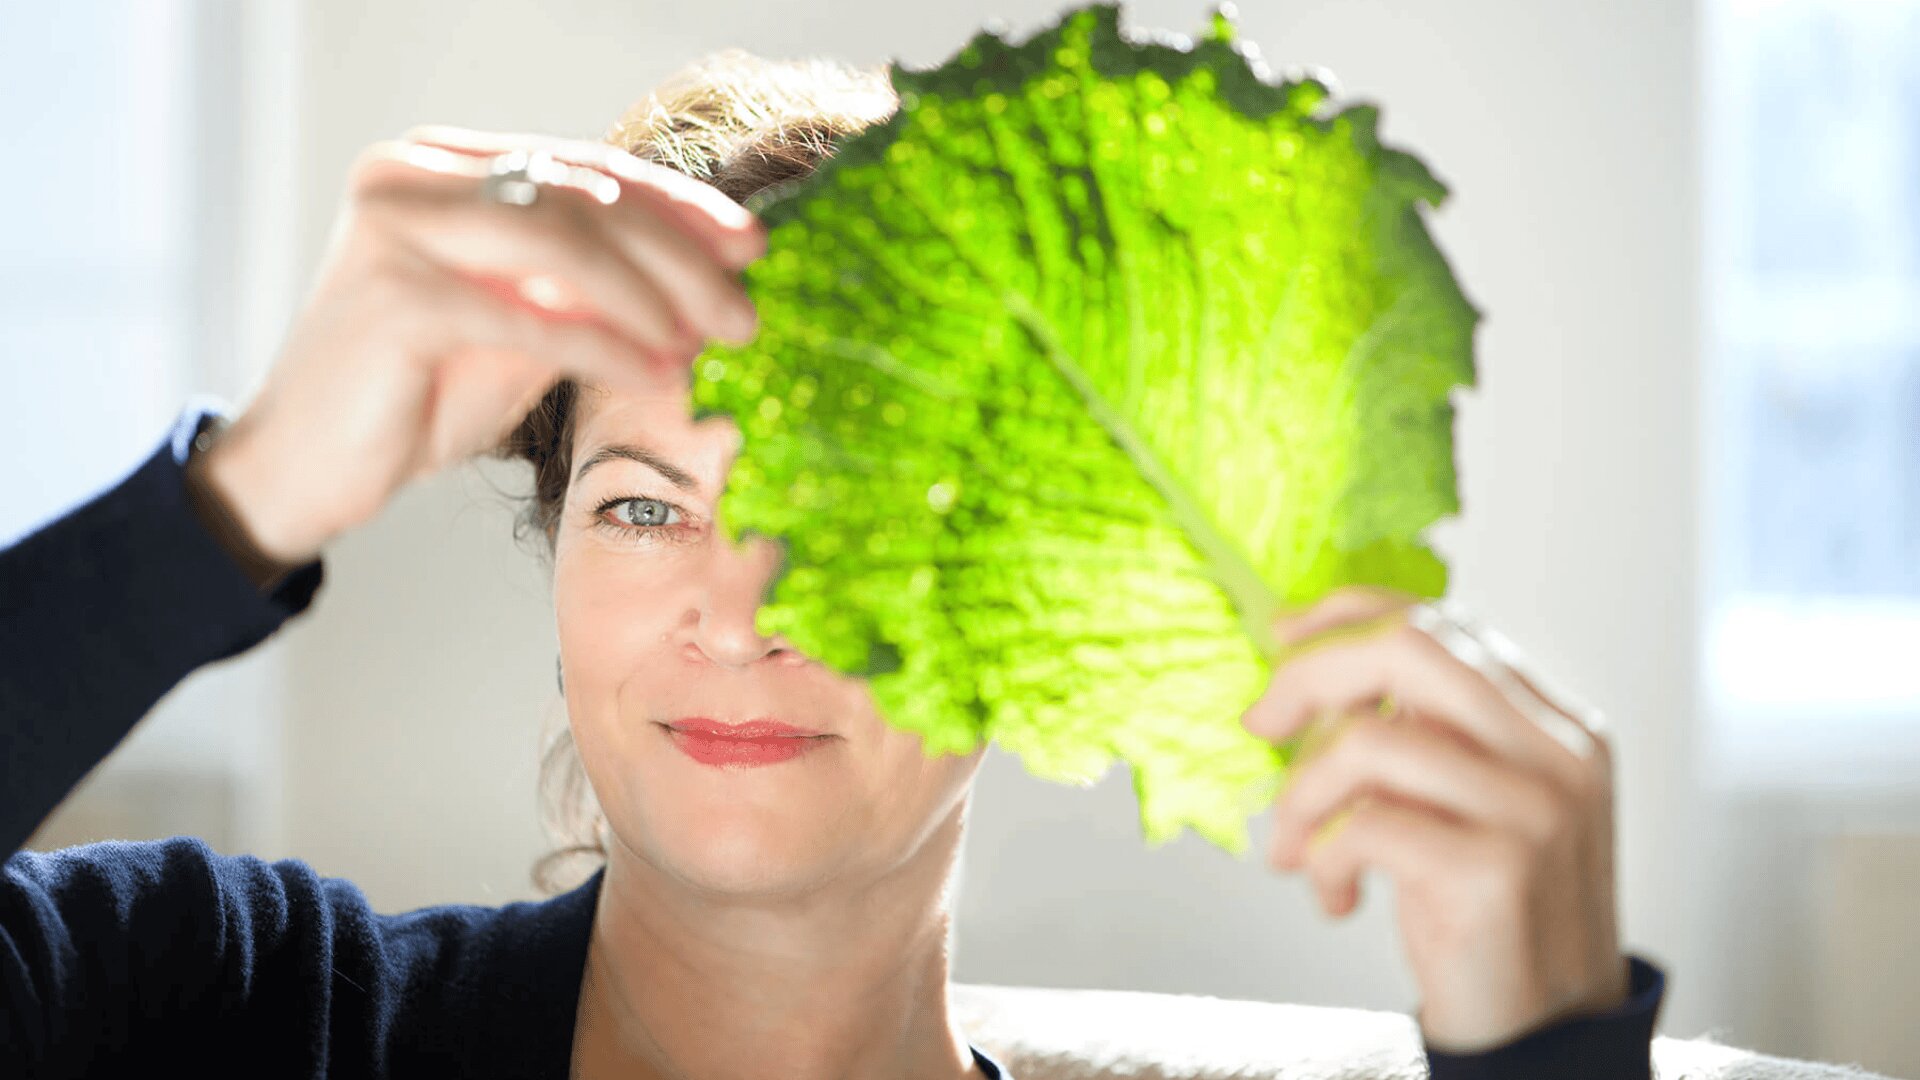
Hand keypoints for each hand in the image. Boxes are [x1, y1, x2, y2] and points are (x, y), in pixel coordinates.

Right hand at [203, 126, 766, 564]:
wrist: (307, 468)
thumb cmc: (419, 393)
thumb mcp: (525, 323)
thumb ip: (595, 287)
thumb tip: (713, 274)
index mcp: (446, 163)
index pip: (585, 169)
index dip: (678, 206)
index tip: (752, 247)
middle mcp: (413, 175)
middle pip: (582, 196)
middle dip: (680, 253)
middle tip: (746, 308)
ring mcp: (397, 228)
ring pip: (560, 239)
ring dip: (652, 294)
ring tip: (710, 341)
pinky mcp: (394, 297)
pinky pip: (528, 315)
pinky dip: (604, 344)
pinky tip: (658, 372)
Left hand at [1240, 587, 1629, 1051]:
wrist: (1548, 1034)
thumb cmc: (1489, 915)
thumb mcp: (1469, 804)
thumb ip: (1422, 734)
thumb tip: (1303, 672)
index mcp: (1555, 721)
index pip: (1439, 620)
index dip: (1345, 616)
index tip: (1282, 642)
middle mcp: (1557, 752)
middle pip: (1406, 646)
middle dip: (1308, 674)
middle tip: (1261, 724)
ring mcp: (1533, 811)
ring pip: (1365, 740)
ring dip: (1299, 797)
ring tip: (1294, 847)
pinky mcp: (1495, 872)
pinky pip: (1362, 825)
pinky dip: (1321, 857)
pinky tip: (1337, 897)